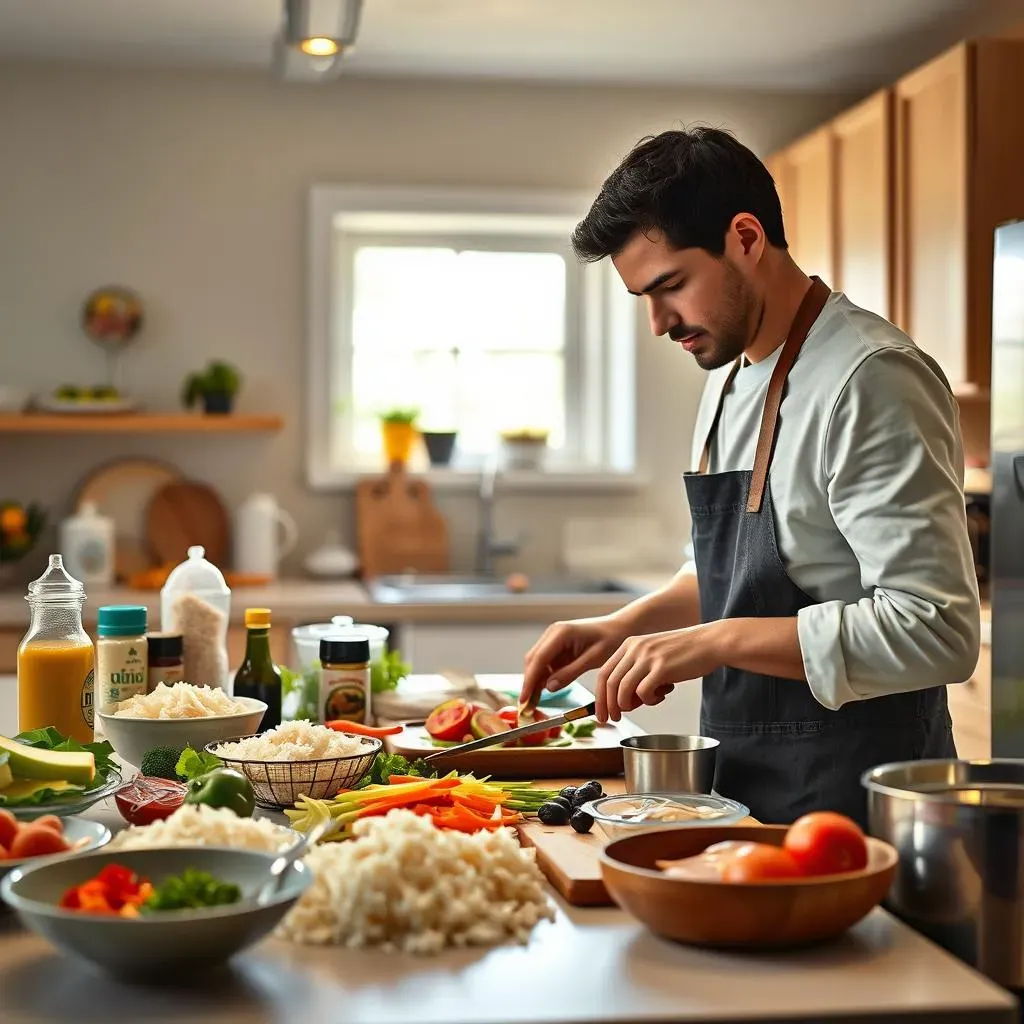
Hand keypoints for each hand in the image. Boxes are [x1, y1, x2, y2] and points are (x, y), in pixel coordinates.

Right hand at [520, 615, 628, 709]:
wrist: (620, 628)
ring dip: (535, 681)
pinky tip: (546, 690)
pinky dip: (544, 676)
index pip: (539, 659)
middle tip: (528, 706)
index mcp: (561, 633)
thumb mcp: (593, 659)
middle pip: (533, 661)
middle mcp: (553, 633)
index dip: (529, 681)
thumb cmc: (611, 640)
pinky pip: (546, 663)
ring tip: (535, 703)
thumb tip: (548, 688)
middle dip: (529, 683)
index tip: (524, 699)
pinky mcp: (557, 645)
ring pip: (537, 662)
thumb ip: (570, 672)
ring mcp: (553, 638)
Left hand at [595, 624, 721, 721]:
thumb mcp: (654, 654)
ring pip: (623, 689)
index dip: (600, 696)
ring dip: (627, 705)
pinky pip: (644, 693)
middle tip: (613, 719)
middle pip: (609, 683)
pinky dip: (649, 701)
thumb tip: (626, 699)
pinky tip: (661, 696)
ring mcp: (648, 657)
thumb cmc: (684, 652)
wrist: (710, 642)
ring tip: (640, 707)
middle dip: (608, 706)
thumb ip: (637, 671)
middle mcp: (635, 649)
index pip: (604, 673)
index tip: (601, 712)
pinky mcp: (662, 668)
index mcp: (630, 644)